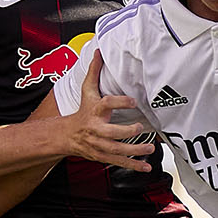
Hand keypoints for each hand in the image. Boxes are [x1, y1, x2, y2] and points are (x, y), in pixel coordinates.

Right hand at [59, 49, 153, 171]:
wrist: (67, 136)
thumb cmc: (82, 111)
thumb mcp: (86, 91)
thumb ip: (94, 72)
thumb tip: (99, 51)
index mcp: (94, 111)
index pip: (106, 104)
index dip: (119, 102)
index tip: (133, 101)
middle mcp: (96, 129)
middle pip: (111, 133)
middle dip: (126, 132)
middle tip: (140, 128)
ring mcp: (100, 145)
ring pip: (117, 150)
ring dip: (135, 150)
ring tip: (150, 148)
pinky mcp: (103, 156)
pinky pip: (119, 162)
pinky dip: (134, 166)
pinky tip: (146, 167)